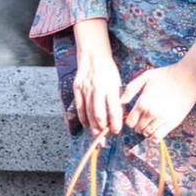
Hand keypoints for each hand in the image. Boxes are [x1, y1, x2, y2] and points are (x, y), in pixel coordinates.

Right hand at [73, 19, 122, 136]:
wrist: (94, 55)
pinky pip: (79, 108)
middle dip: (102, 131)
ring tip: (97, 136)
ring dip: (93, 128)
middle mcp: (98, 89)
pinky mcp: (77, 89)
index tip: (117, 131)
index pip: (114, 110)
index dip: (115, 123)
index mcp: (111, 87)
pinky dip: (83, 119)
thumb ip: (117, 99)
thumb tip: (118, 118)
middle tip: (104, 139)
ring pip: (88, 114)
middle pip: (99, 115)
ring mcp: (86, 89)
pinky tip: (87, 125)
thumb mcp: (117, 82)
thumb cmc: (108, 70)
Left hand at [122, 43, 195, 140]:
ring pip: (147, 134)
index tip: (136, 115)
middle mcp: (151, 113)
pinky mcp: (172, 123)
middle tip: (144, 117)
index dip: (131, 120)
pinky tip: (156, 128)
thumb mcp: (146, 76)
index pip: (129, 122)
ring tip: (151, 121)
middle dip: (138, 125)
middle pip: (137, 129)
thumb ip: (131, 88)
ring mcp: (162, 119)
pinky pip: (158, 137)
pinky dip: (154, 136)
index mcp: (143, 102)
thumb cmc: (167, 74)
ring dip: (146, 130)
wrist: (189, 76)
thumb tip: (121, 102)